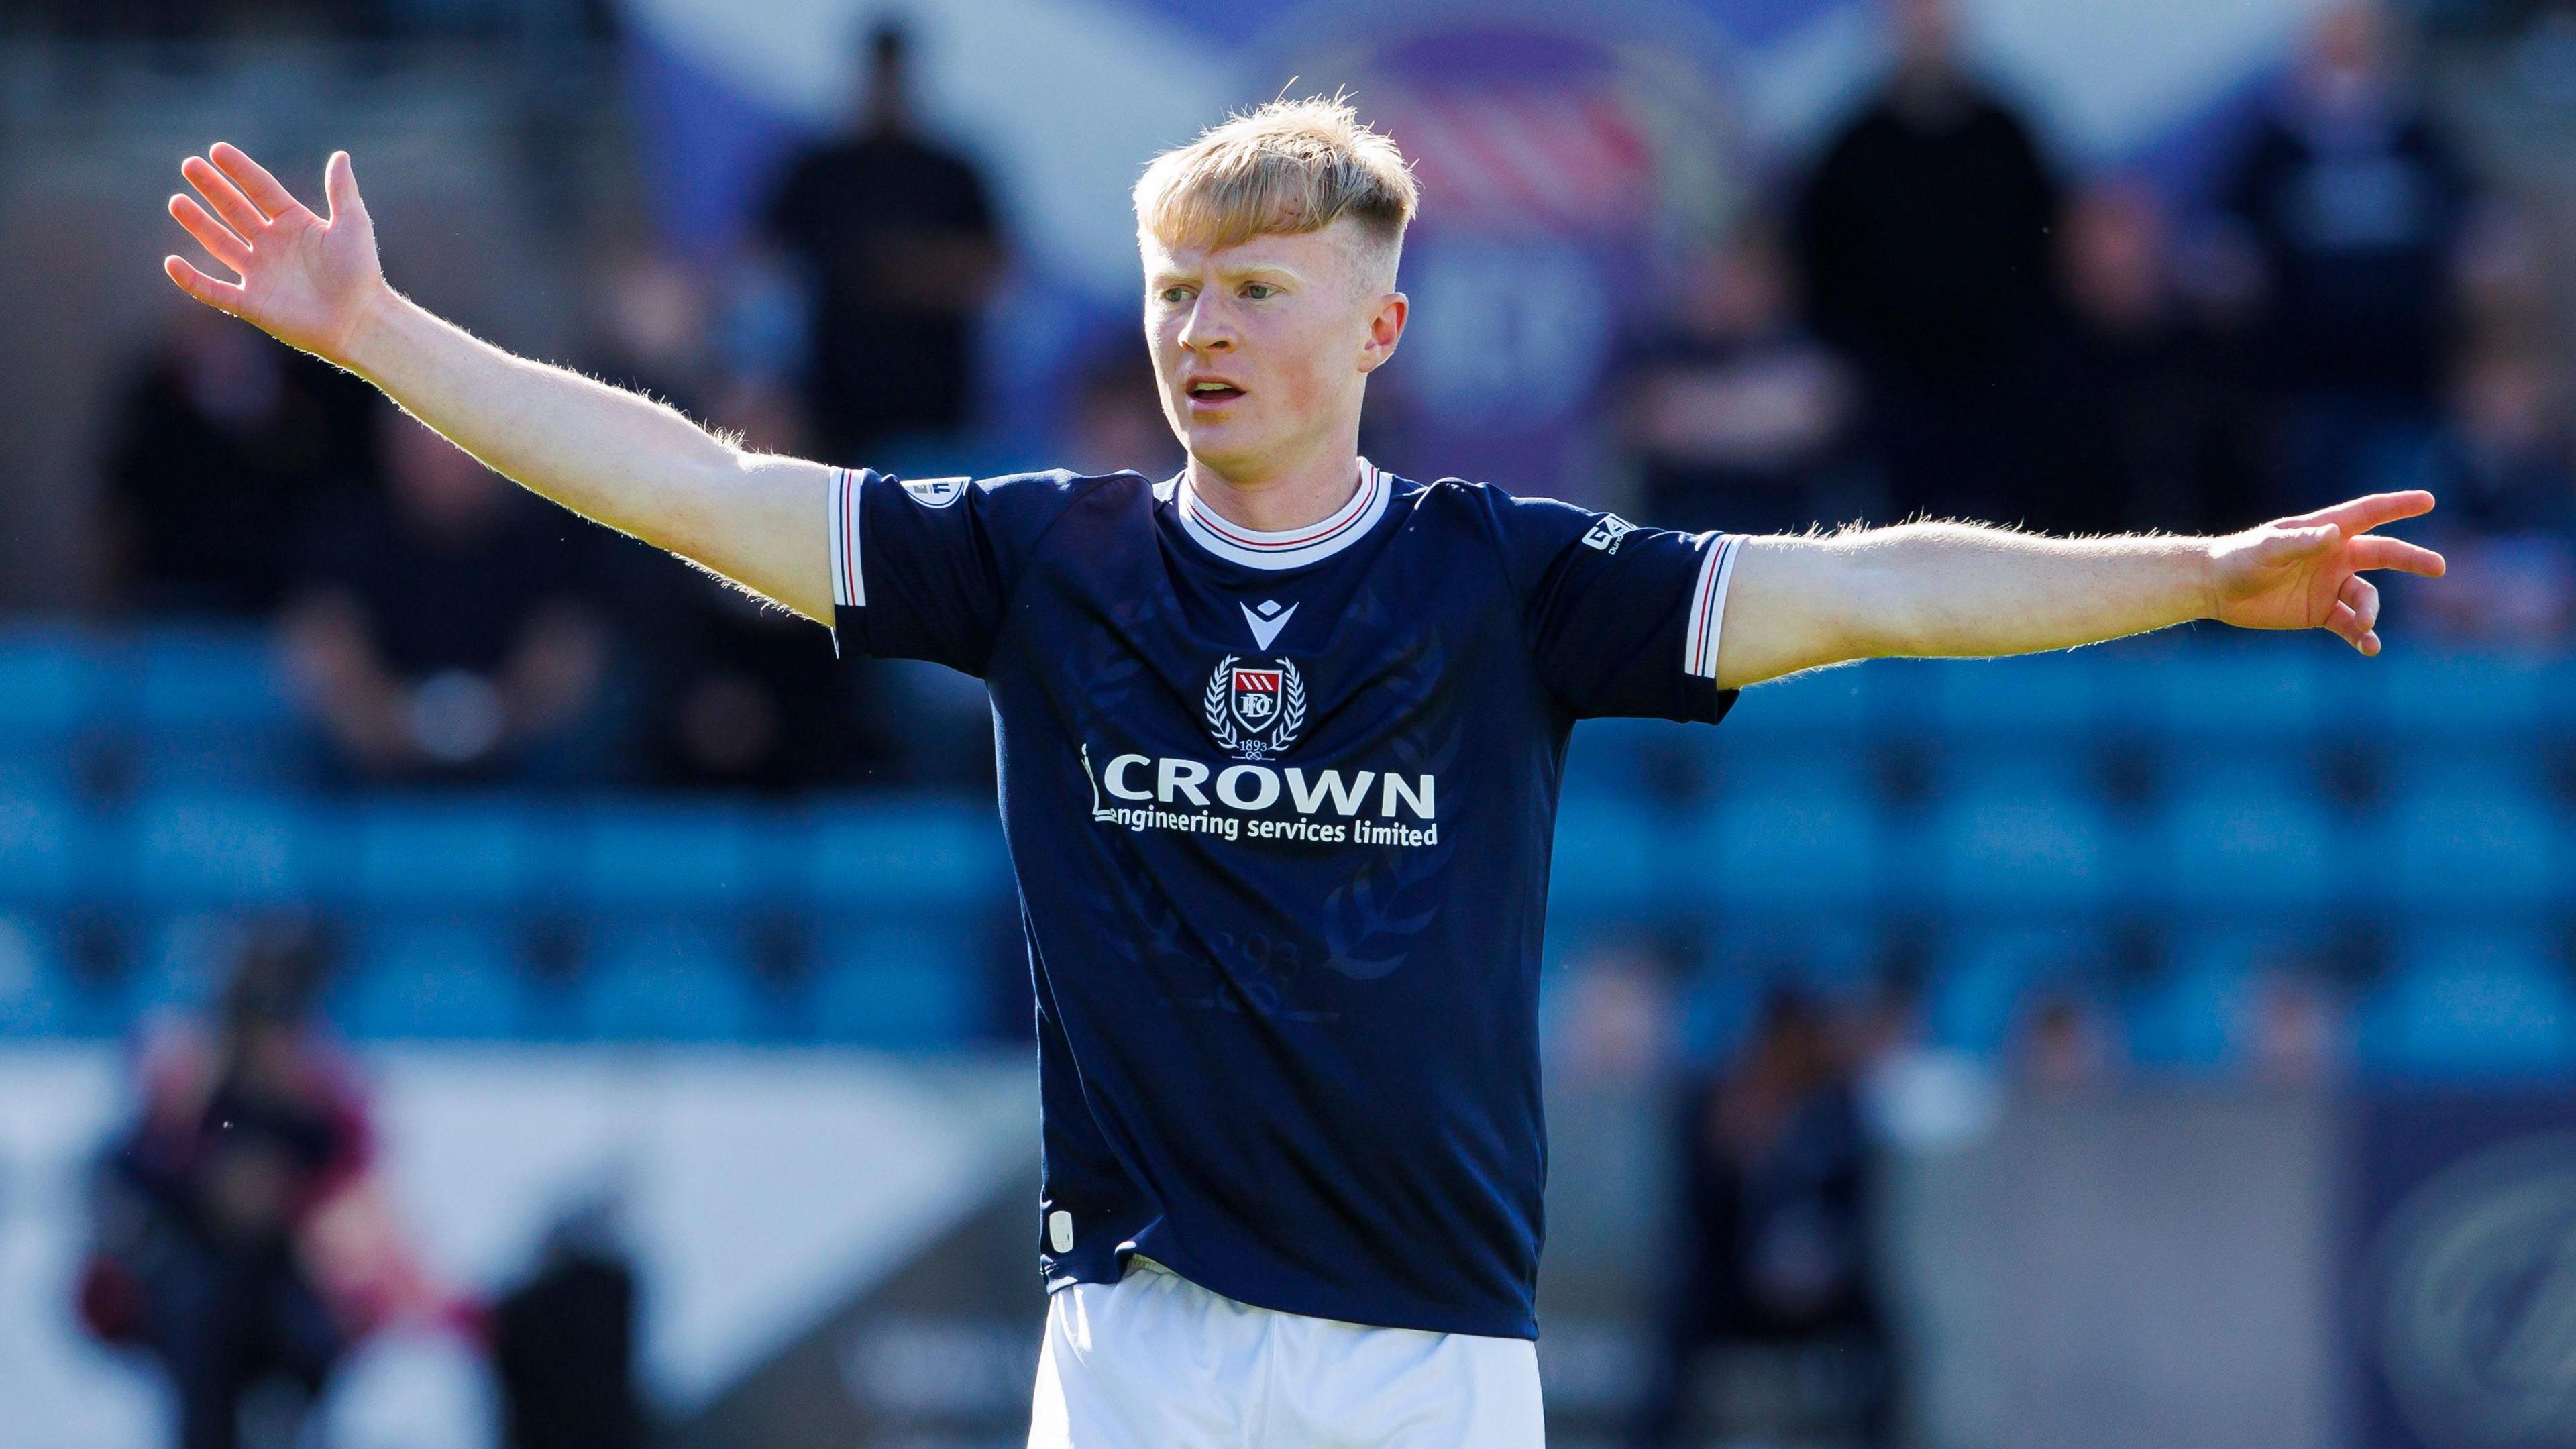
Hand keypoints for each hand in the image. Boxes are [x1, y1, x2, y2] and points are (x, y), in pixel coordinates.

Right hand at [164, 144, 385, 365]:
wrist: (361, 322)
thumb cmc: (361, 274)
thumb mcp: (353, 226)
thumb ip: (341, 192)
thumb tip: (340, 155)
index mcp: (294, 223)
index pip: (261, 189)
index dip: (240, 170)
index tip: (217, 150)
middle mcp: (272, 245)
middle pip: (235, 210)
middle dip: (212, 189)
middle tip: (189, 165)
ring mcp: (260, 274)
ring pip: (220, 243)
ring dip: (198, 223)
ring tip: (177, 201)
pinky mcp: (252, 303)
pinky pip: (214, 291)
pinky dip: (192, 280)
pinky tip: (172, 263)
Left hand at [2207, 491, 2447, 654]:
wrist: (2218, 589)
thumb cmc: (2240, 558)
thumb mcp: (2267, 549)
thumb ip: (2301, 542)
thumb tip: (2335, 533)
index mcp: (2325, 532)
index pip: (2368, 515)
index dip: (2397, 507)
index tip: (2428, 500)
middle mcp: (2335, 556)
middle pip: (2383, 555)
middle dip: (2411, 559)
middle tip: (2438, 566)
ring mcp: (2331, 585)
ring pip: (2367, 597)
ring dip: (2370, 611)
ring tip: (2364, 626)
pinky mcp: (2322, 612)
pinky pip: (2350, 625)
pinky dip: (2362, 636)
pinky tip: (2370, 647)